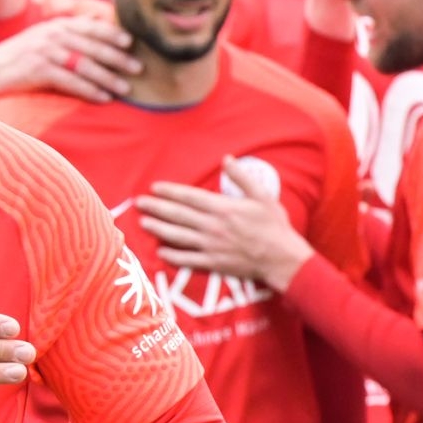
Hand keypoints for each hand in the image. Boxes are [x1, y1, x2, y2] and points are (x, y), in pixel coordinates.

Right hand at [0, 16, 140, 105]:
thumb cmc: (17, 60)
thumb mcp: (40, 40)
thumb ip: (65, 34)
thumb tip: (95, 27)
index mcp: (53, 26)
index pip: (89, 27)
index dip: (111, 34)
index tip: (130, 42)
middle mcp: (51, 36)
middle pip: (92, 46)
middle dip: (117, 57)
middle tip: (138, 68)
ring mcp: (44, 52)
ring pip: (85, 65)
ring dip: (108, 77)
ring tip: (126, 88)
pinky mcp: (38, 71)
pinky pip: (70, 81)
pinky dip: (90, 90)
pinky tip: (103, 98)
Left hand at [137, 156, 312, 289]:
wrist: (282, 259)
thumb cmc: (275, 226)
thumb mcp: (262, 196)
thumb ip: (242, 177)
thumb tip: (227, 159)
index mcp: (222, 208)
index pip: (189, 197)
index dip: (170, 191)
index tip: (154, 187)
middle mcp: (212, 226)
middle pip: (177, 215)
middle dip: (156, 208)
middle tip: (139, 203)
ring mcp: (211, 246)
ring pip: (178, 236)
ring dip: (158, 229)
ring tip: (143, 223)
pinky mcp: (214, 263)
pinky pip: (188, 260)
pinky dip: (173, 255)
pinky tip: (161, 251)